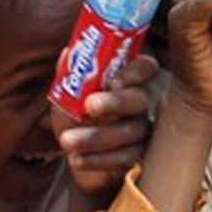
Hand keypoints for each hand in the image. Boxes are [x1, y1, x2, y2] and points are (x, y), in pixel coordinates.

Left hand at [57, 54, 158, 200]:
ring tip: (67, 141)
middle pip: (139, 99)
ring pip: (130, 132)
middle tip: (89, 105)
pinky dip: (98, 159)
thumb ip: (70, 75)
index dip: (135, 72)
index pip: (145, 67)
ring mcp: (142, 131)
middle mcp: (139, 104)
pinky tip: (76, 158)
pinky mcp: (137, 157)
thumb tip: (67, 52)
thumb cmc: (75, 117)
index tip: (112, 81)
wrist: (75, 154)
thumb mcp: (67, 95)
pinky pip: (125, 158)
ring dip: (95, 136)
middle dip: (114, 102)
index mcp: (126, 81)